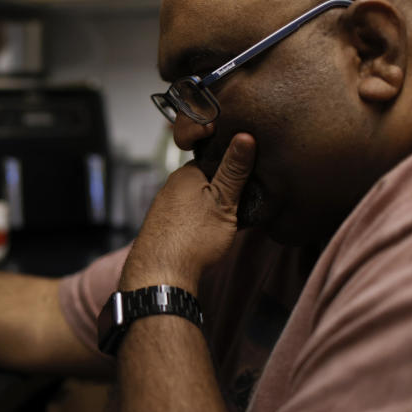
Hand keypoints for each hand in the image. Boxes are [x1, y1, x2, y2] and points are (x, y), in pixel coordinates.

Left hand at [120, 133, 255, 295]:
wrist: (160, 275)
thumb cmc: (194, 237)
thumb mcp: (223, 201)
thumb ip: (234, 171)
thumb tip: (245, 135)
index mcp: (185, 174)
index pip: (215, 160)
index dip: (234, 169)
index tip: (251, 180)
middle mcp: (170, 186)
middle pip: (205, 181)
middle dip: (223, 190)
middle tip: (245, 204)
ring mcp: (164, 207)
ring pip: (196, 201)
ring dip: (212, 209)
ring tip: (228, 223)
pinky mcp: (162, 226)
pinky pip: (187, 217)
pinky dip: (200, 223)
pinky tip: (209, 237)